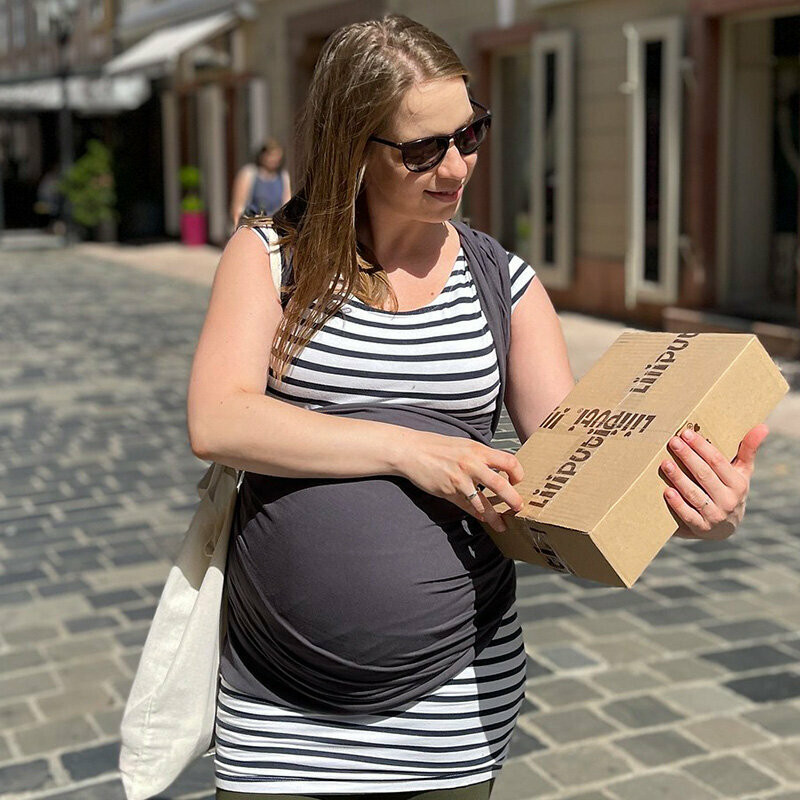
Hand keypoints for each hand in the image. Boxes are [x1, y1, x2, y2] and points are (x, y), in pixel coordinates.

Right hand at [398, 430, 524, 531]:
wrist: (411, 451)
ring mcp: (459, 481)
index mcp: (478, 451)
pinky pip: (467, 508)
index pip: (509, 461)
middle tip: (519, 508)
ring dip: (495, 517)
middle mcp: (471, 465)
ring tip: (502, 525)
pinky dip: (477, 515)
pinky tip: (483, 519)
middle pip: (501, 485)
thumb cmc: (437, 446)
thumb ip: (481, 456)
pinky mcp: (448, 493)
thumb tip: (499, 466)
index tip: (517, 481)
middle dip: (513, 500)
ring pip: (483, 504)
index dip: (518, 473)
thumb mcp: (464, 445)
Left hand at [660, 424, 768, 539]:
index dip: (702, 447)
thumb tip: (762, 426)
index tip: (686, 433)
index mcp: (738, 483)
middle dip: (688, 457)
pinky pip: (688, 515)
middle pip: (704, 475)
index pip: (718, 462)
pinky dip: (677, 504)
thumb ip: (748, 449)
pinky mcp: (701, 527)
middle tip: (673, 442)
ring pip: (694, 494)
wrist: (725, 527)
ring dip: (678, 478)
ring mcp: (714, 515)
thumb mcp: (742, 472)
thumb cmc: (730, 490)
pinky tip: (666, 491)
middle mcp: (728, 500)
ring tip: (665, 463)